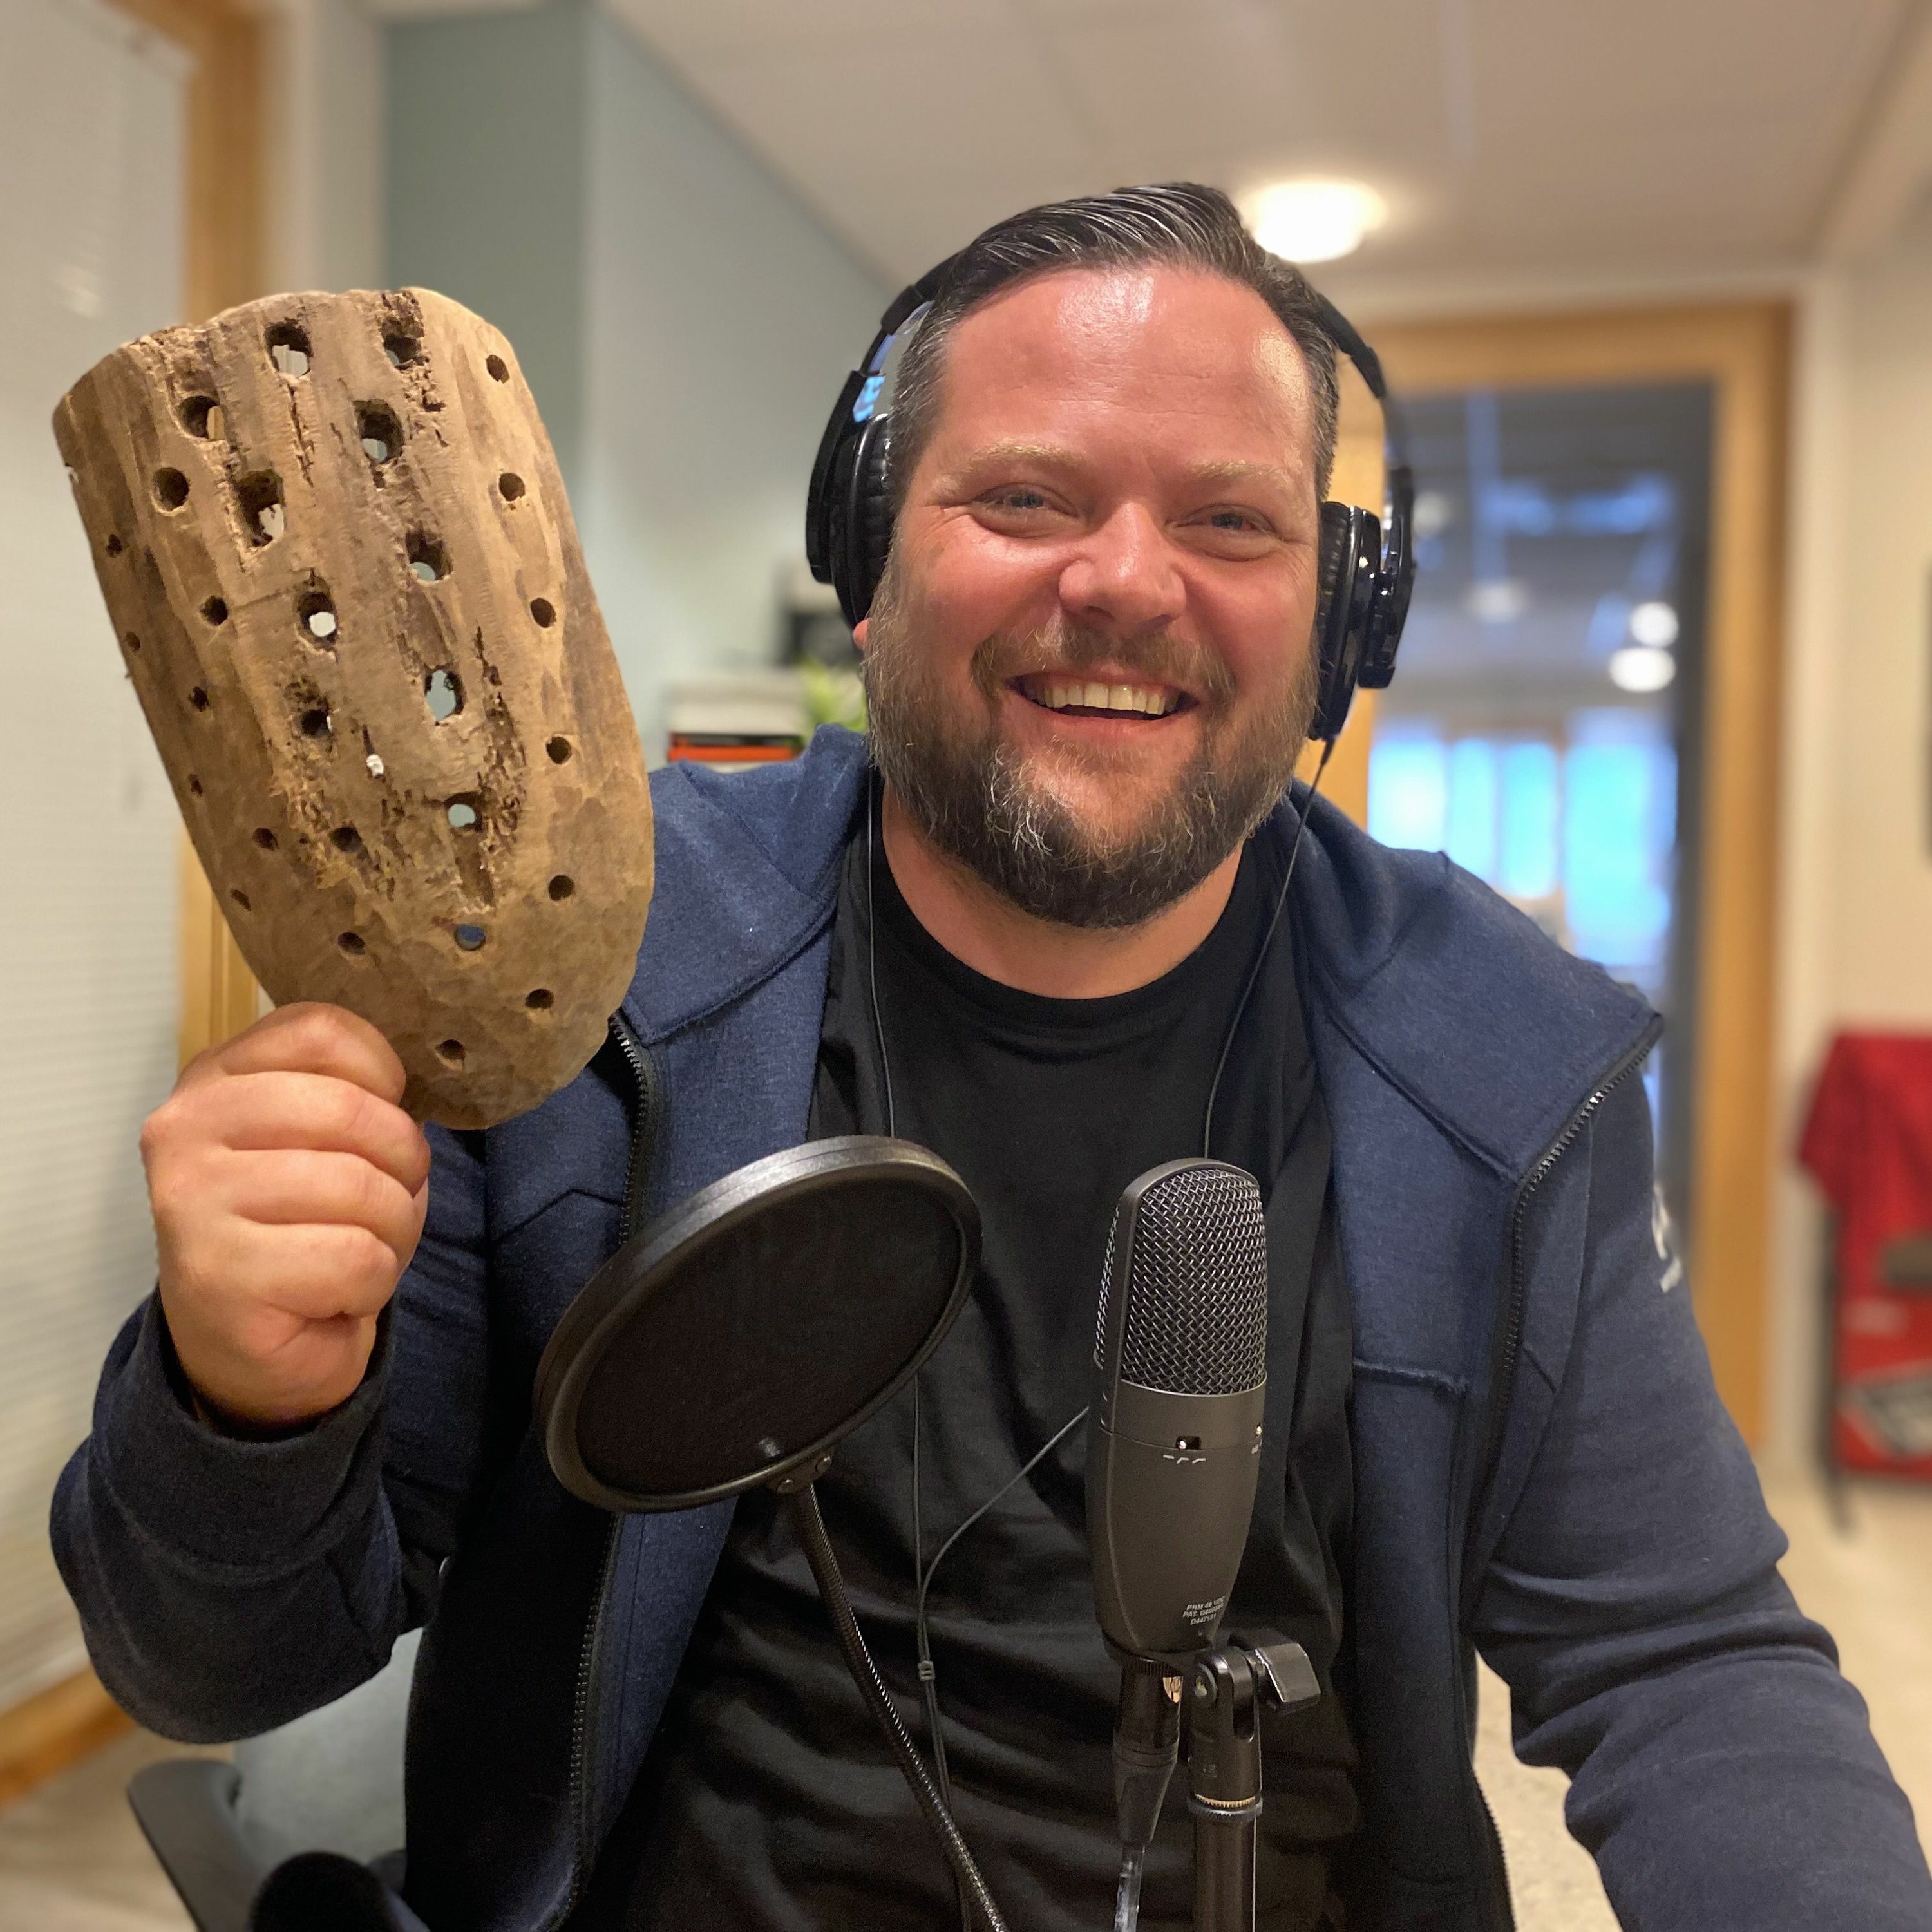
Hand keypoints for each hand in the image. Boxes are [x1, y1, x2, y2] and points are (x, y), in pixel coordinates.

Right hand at [142, 1003, 431, 1428]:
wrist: (248, 1350)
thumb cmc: (300, 1229)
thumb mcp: (321, 1141)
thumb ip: (350, 1094)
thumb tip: (409, 1084)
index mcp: (215, 1079)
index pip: (320, 1030)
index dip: (383, 1075)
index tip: (383, 1119)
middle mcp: (186, 1129)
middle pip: (349, 1109)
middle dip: (403, 1163)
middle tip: (389, 1202)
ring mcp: (193, 1202)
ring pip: (360, 1186)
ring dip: (393, 1229)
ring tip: (361, 1252)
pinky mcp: (219, 1276)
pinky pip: (355, 1257)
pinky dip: (373, 1282)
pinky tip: (338, 1295)